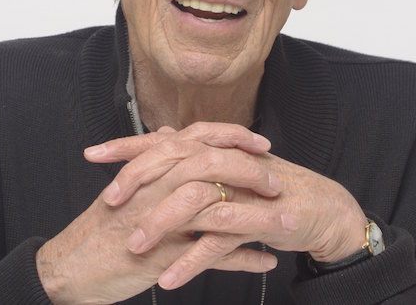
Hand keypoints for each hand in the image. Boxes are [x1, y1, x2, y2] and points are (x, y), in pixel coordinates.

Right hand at [35, 124, 278, 303]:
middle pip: (212, 166)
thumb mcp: (125, 186)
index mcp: (150, 168)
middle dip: (250, 171)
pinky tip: (267, 261)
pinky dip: (244, 259)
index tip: (260, 143)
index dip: (233, 138)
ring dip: (256, 215)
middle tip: (276, 182)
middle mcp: (156, 188)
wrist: (70, 267)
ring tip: (284, 222)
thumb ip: (150, 158)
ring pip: (217, 208)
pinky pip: (212, 256)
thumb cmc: (99, 229)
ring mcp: (160, 221)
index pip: (198, 140)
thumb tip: (171, 134)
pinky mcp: (163, 256)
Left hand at [87, 122, 367, 289]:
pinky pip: (219, 241)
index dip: (127, 145)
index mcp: (215, 149)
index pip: (164, 140)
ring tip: (133, 249)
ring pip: (193, 201)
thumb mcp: (232, 170)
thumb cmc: (273, 191)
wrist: (324, 210)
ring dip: (160, 225)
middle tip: (108, 204)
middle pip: (174, 163)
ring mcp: (243, 190)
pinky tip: (168, 279)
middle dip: (137, 182)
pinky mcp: (259, 220)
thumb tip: (167, 135)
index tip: (91, 153)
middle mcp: (226, 162)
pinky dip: (192, 260)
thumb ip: (198, 154)